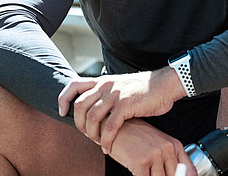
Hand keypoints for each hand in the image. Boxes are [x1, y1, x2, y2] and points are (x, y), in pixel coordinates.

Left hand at [57, 68, 185, 152]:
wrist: (165, 84)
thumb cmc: (146, 88)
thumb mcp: (122, 86)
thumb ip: (108, 92)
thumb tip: (97, 106)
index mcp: (104, 80)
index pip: (74, 85)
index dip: (63, 99)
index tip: (62, 112)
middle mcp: (106, 85)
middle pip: (79, 105)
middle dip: (78, 124)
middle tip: (85, 133)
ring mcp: (115, 95)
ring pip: (92, 117)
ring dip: (91, 134)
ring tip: (98, 141)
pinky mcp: (126, 105)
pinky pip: (109, 126)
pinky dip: (106, 140)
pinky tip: (109, 146)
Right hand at [109, 118, 197, 175]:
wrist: (116, 128)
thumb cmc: (135, 137)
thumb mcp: (157, 144)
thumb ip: (170, 160)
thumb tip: (180, 175)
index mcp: (174, 145)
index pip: (189, 170)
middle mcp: (167, 149)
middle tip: (153, 173)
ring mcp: (154, 155)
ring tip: (144, 170)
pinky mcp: (141, 162)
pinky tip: (137, 172)